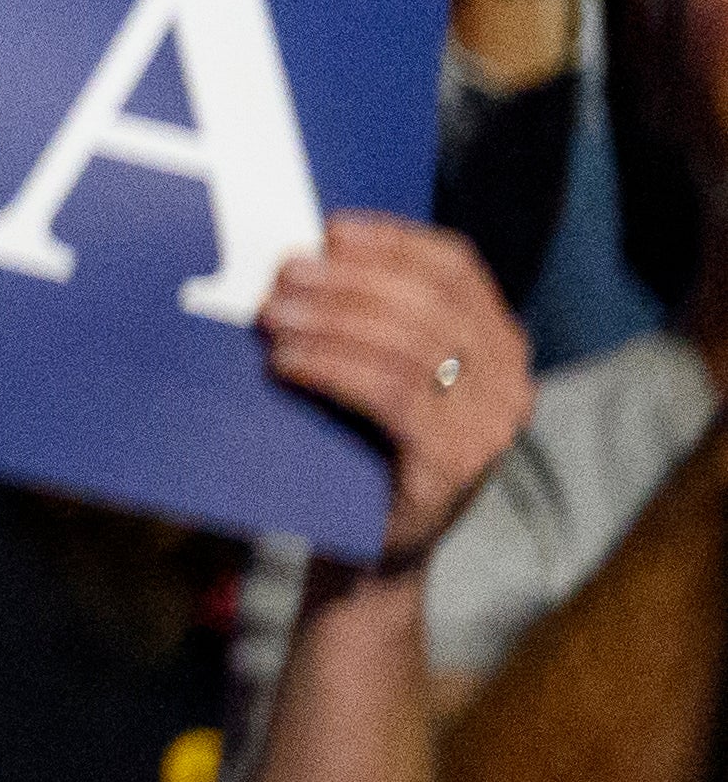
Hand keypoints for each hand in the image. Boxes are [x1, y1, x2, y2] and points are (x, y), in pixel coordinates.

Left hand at [262, 214, 531, 569]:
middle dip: (349, 280)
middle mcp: (509, 380)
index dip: (394, 240)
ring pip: (409, 344)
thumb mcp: (379, 373)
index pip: (457, 268)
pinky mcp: (454, 463)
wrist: (366, 551)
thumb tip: (304, 255)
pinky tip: (287, 364)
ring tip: (272, 318)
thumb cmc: (361, 448)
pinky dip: (333, 368)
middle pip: (429, 301)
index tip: (332, 230)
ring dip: (331, 321)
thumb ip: (371, 320)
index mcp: (498, 345)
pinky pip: (392, 395)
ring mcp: (489, 424)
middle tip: (283, 277)